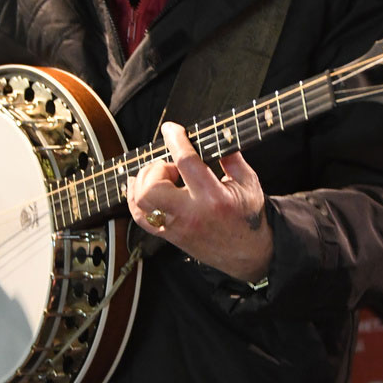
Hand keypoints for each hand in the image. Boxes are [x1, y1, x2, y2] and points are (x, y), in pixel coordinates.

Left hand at [126, 122, 272, 282]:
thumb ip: (232, 157)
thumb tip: (217, 134)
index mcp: (214, 197)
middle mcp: (191, 214)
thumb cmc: (248, 216)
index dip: (175, 140)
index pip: (186, 162)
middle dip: (156, 169)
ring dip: (145, 182)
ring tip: (162, 178)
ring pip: (141, 202)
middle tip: (171, 168)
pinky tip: (140, 185)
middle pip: (152, 188)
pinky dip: (134, 197)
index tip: (171, 129)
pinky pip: (140, 216)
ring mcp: (177, 227)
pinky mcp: (170, 236)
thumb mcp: (248, 182)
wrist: (248, 254)